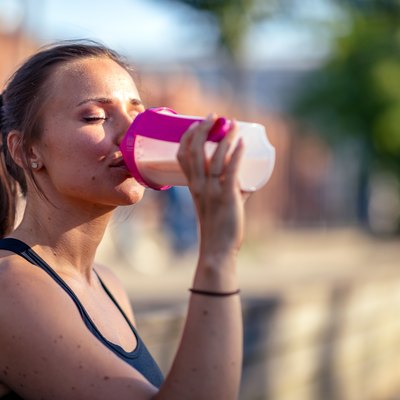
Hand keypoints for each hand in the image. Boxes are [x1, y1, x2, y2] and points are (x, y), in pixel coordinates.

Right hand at [177, 115, 247, 260]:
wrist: (217, 249)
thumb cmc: (217, 227)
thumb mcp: (216, 203)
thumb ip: (231, 190)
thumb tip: (247, 179)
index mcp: (192, 186)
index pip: (182, 156)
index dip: (187, 137)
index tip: (196, 123)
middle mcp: (199, 185)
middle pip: (194, 151)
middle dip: (202, 129)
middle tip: (214, 116)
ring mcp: (212, 191)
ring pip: (214, 158)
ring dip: (224, 138)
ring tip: (233, 124)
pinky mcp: (227, 197)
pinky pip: (230, 171)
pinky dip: (236, 154)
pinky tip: (242, 143)